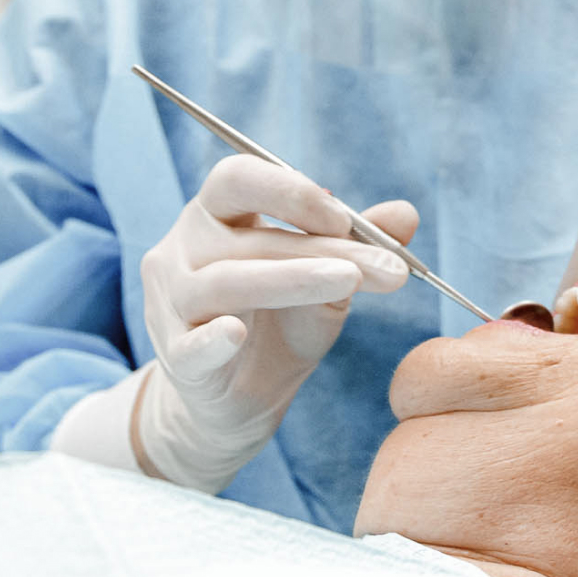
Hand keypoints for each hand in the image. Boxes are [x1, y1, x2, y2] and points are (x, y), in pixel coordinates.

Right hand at [136, 154, 414, 490]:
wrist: (242, 397)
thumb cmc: (282, 322)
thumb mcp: (329, 280)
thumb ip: (360, 246)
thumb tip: (406, 213)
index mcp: (218, 216)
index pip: (238, 179)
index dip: (290, 192)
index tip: (346, 219)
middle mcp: (184, 248)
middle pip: (246, 236)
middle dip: (320, 247)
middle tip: (386, 266)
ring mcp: (171, 301)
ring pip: (224, 282)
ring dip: (290, 279)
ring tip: (346, 283)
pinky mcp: (173, 356)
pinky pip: (190, 344)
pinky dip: (213, 339)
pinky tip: (236, 333)